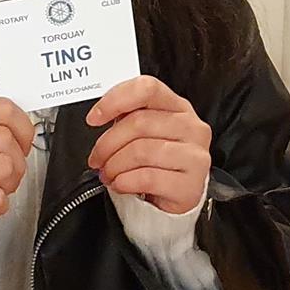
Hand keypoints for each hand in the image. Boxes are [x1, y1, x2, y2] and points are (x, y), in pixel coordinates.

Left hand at [86, 76, 211, 215]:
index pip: (147, 88)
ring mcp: (195, 156)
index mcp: (179, 108)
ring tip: (109, 174)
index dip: (116, 100)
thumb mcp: (143, 134)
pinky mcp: (190, 184)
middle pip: (139, 122)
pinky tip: (121, 184)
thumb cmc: (156, 164)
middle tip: (97, 158)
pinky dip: (125, 182)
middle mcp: (192, 127)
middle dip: (108, 143)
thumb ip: (127, 117)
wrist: (173, 200)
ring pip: (141, 151)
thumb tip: (99, 114)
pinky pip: (147, 178)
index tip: (94, 118)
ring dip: (114, 165)